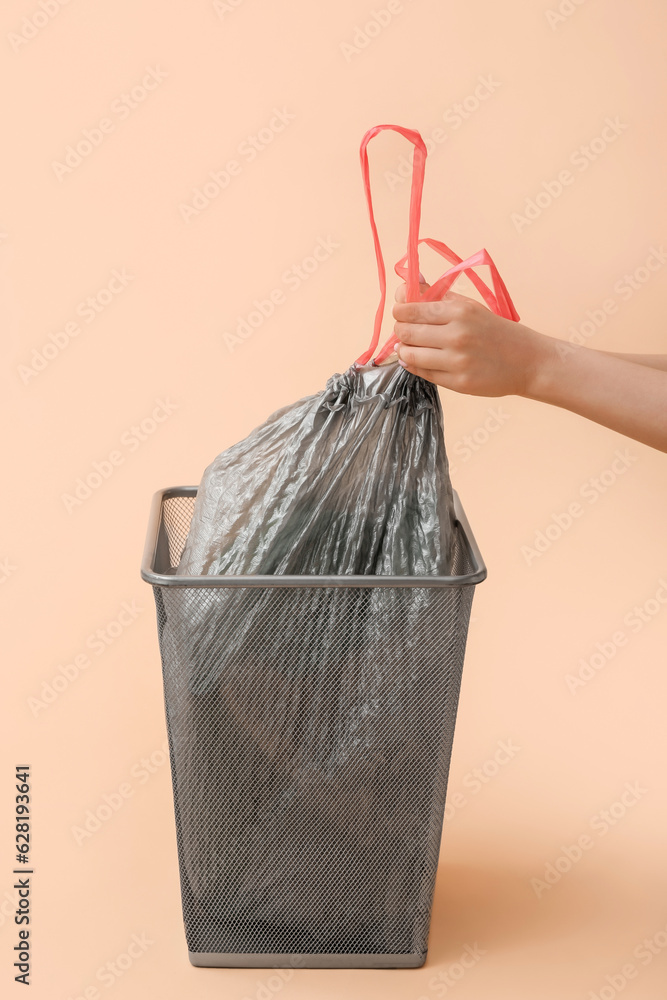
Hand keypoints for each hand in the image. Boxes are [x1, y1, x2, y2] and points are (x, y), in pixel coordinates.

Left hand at [392, 282, 551, 397]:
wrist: (527, 361)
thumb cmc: (496, 331)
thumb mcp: (470, 307)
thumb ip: (437, 296)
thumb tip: (407, 284)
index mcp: (459, 312)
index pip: (409, 310)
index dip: (399, 311)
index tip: (401, 312)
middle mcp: (456, 336)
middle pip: (405, 332)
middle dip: (400, 331)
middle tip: (405, 331)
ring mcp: (456, 362)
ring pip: (409, 355)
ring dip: (404, 350)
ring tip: (411, 346)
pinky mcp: (457, 382)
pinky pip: (422, 373)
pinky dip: (414, 365)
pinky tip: (418, 359)